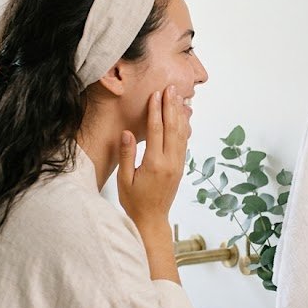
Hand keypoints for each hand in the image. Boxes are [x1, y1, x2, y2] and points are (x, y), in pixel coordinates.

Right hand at [117, 85, 192, 225]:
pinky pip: (183, 143)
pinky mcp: (180, 167)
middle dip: (171, 106)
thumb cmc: (135, 201)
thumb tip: (128, 133)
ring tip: (178, 97)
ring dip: (180, 114)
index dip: (156, 110)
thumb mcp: (124, 179)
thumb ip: (127, 155)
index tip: (156, 94)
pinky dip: (184, 127)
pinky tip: (183, 117)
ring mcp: (177, 164)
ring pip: (181, 134)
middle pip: (172, 128)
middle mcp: (169, 162)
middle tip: (172, 88)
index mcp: (154, 164)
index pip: (156, 130)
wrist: (152, 219)